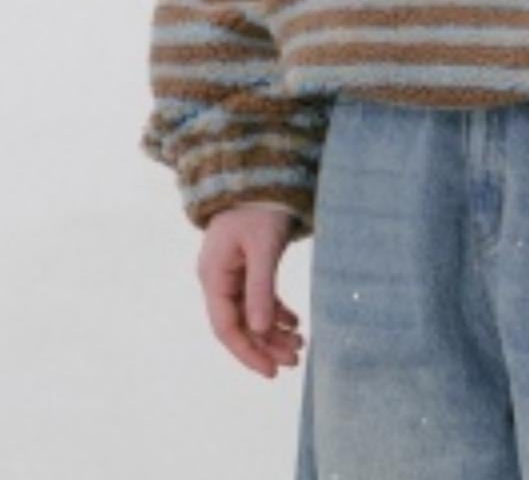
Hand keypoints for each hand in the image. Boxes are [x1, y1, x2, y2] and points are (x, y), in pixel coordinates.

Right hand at [196, 204, 305, 378]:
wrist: (262, 172)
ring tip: (300, 345)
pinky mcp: (245, 265)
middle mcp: (217, 278)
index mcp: (213, 275)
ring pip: (250, 313)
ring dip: (273, 332)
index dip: (247, 353)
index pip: (226, 327)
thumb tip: (261, 330)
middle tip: (296, 360)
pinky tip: (294, 322)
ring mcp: (230, 272)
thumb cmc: (261, 207)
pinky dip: (275, 312)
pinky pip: (258, 297)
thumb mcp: (264, 246)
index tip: (272, 372)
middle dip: (266, 345)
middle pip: (239, 324)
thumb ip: (261, 288)